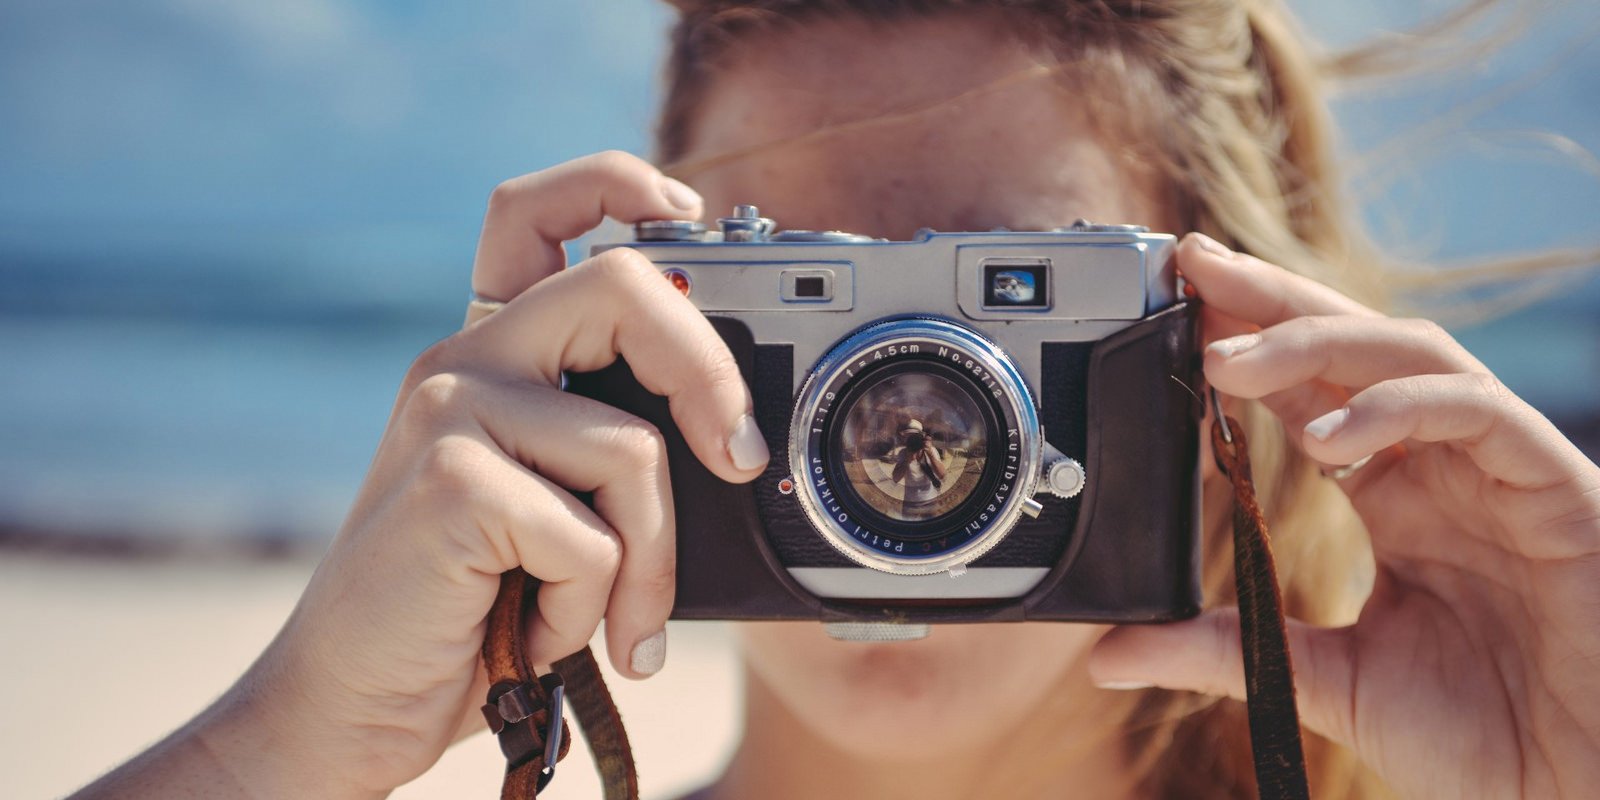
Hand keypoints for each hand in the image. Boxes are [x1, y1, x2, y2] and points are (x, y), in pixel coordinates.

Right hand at [225, 152, 768, 793]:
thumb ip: (607, 449)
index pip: (531, 214)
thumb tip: (736, 438)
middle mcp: (462, 362)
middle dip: (711, 372)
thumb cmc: (469, 610)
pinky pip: (592, 537)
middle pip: (621, 285)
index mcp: (487, 355)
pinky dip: (590, 608)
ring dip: (647, 563)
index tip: (685, 211)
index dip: (612, 184)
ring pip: (632, 449)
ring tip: (605, 617)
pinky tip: (535, 631)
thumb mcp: (549, 510)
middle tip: (742, 460)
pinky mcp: (451, 481)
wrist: (353, 703)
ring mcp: (449, 413)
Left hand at [1089, 234, 1599, 797]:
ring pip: (1408, 353)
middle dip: (1269, 300)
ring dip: (1314, 342)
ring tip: (1227, 356)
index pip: (1309, 391)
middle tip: (1187, 264)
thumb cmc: (1485, 734)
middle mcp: (1440, 465)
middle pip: (1350, 347)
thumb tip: (1107, 654)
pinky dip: (1395, 408)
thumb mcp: (1327, 684)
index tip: (1170, 310)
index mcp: (1394, 495)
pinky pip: (1474, 410)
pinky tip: (1324, 436)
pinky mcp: (1552, 482)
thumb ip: (1226, 652)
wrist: (1582, 785)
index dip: (1246, 344)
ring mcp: (1496, 465)